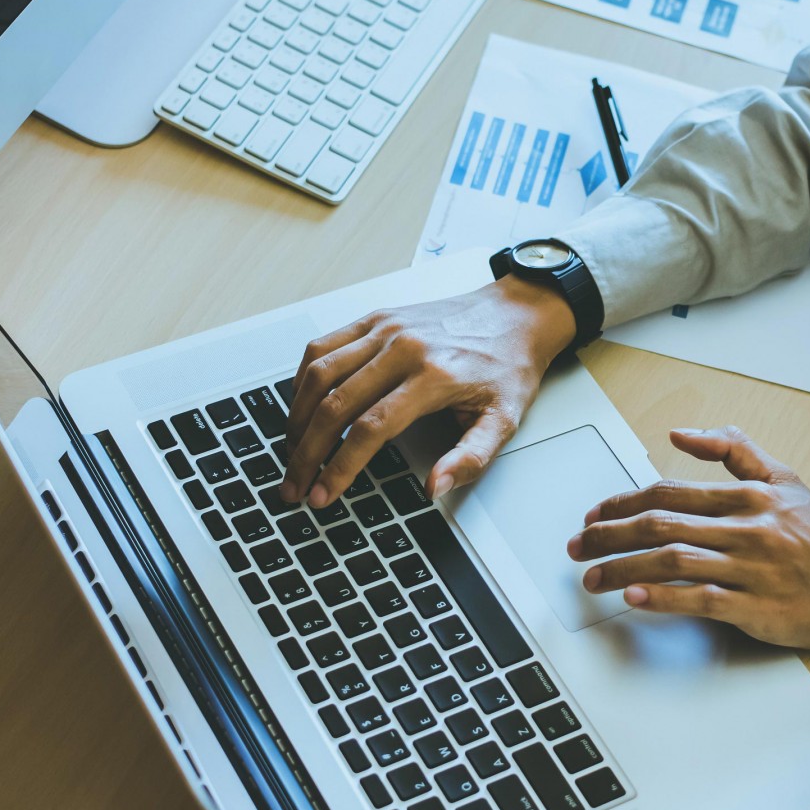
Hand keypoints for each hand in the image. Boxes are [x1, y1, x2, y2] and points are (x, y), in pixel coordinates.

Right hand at [281, 275, 575, 507]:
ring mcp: (385, 329)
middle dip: (307, 452)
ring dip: (297, 418)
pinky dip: (303, 378)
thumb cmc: (509, 367)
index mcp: (434, 376)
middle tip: (294, 485)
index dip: (340, 466)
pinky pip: (323, 345)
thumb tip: (434, 487)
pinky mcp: (375, 318)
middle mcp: (403, 348)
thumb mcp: (504, 420)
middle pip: (335, 404)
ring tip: (292, 452)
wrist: (517, 314)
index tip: (323, 495)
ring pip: (319, 373)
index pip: (371, 428)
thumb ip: (470, 457)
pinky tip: (302, 407)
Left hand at [567, 426, 809, 662]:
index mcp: (749, 496)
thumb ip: (735, 451)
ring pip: (672, 561)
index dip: (623, 502)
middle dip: (609, 534)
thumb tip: (683, 433)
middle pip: (660, 525)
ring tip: (592, 577)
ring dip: (623, 568)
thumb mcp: (786, 480)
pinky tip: (635, 598)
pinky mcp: (757, 608)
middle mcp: (747, 528)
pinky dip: (663, 598)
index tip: (595, 513)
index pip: (669, 492)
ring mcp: (751, 569)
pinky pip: (700, 601)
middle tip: (578, 546)